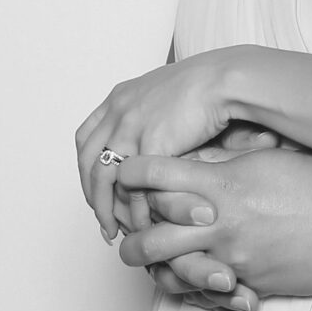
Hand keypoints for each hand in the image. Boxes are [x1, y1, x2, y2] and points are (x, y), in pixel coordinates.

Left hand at [74, 50, 253, 240]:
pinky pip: (135, 184)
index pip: (86, 140)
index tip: (95, 190)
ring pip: (103, 177)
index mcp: (119, 98)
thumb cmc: (207, 86)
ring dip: (106, 208)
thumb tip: (149, 142)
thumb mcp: (164, 96)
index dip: (86, 169)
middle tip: (101, 220)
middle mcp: (118, 111)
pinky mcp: (150, 142)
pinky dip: (136, 209)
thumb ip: (149, 116)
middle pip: (87, 162)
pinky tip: (143, 223)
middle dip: (92, 196)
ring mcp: (131, 126)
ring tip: (114, 231)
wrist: (225, 79)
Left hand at [123, 126, 281, 310]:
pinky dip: (194, 291)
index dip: (130, 173)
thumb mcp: (266, 157)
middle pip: (147, 236)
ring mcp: (233, 260)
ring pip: (169, 274)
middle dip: (130, 234)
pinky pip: (206, 298)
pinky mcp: (251, 286)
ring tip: (154, 260)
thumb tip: (189, 158)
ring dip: (156, 268)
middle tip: (129, 228)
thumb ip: (222, 160)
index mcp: (221, 186)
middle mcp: (219, 225)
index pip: (153, 176)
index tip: (124, 173)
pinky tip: (193, 280)